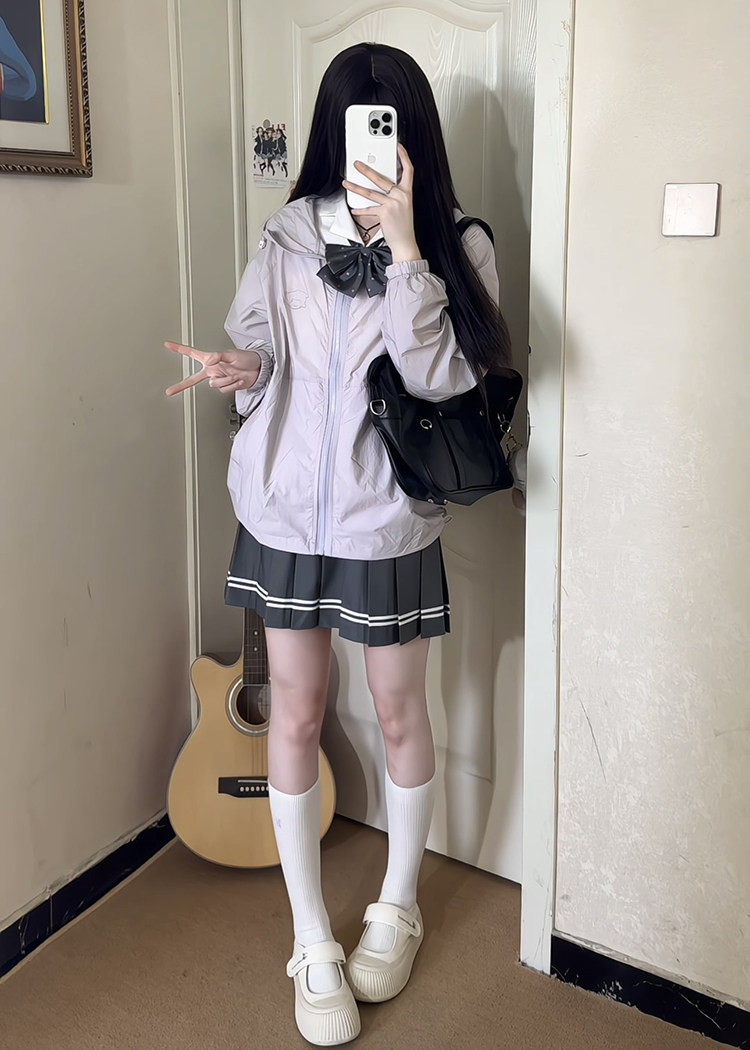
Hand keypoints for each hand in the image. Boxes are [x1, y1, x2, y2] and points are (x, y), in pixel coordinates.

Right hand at [163, 342, 260, 396]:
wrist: (259, 369)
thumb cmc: (247, 358)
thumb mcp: (232, 354)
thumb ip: (218, 357)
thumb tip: (209, 361)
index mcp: (211, 359)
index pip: (191, 354)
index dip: (179, 349)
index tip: (167, 345)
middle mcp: (213, 370)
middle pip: (194, 378)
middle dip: (182, 385)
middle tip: (170, 390)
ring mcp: (219, 378)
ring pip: (214, 385)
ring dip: (225, 380)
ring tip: (234, 373)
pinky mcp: (226, 386)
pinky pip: (223, 390)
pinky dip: (231, 385)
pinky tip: (238, 379)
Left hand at [342, 143, 420, 262]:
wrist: (405, 243)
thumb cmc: (403, 227)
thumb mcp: (404, 207)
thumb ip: (395, 196)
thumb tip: (382, 189)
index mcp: (407, 192)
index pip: (409, 170)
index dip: (404, 156)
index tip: (398, 147)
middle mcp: (401, 196)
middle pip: (382, 178)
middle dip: (367, 170)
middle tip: (357, 164)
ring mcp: (392, 204)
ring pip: (370, 192)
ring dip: (356, 187)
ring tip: (346, 183)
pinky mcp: (384, 213)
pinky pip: (369, 209)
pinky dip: (360, 210)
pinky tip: (353, 209)